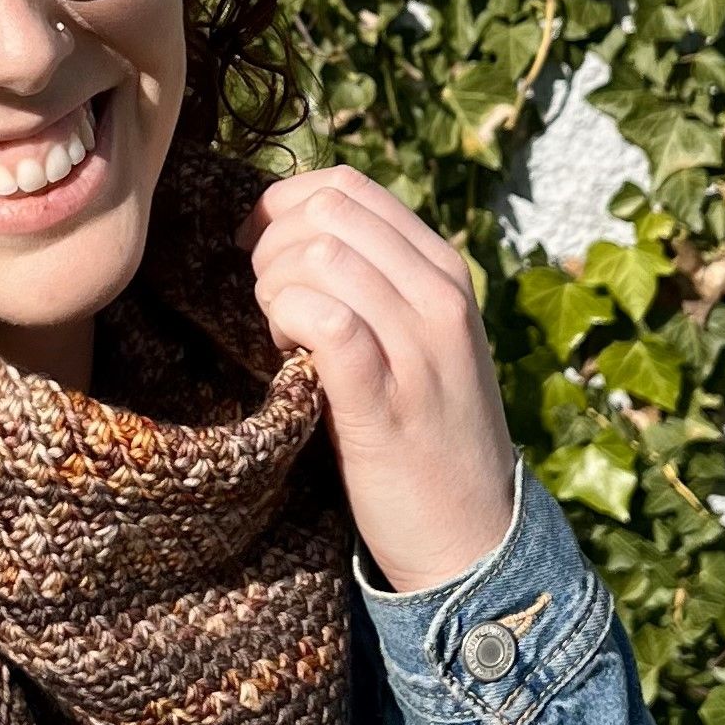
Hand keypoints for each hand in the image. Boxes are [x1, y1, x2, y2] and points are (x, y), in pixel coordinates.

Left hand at [235, 165, 516, 594]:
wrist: (468, 536)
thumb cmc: (423, 435)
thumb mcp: (417, 339)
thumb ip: (374, 282)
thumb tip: (291, 232)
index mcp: (444, 272)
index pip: (349, 188)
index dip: (282, 205)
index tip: (257, 247)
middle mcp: (439, 297)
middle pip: (326, 212)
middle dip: (271, 245)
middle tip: (267, 301)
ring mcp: (419, 347)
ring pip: (319, 257)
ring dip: (274, 290)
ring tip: (281, 336)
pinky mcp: (384, 399)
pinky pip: (323, 320)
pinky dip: (286, 324)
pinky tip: (287, 358)